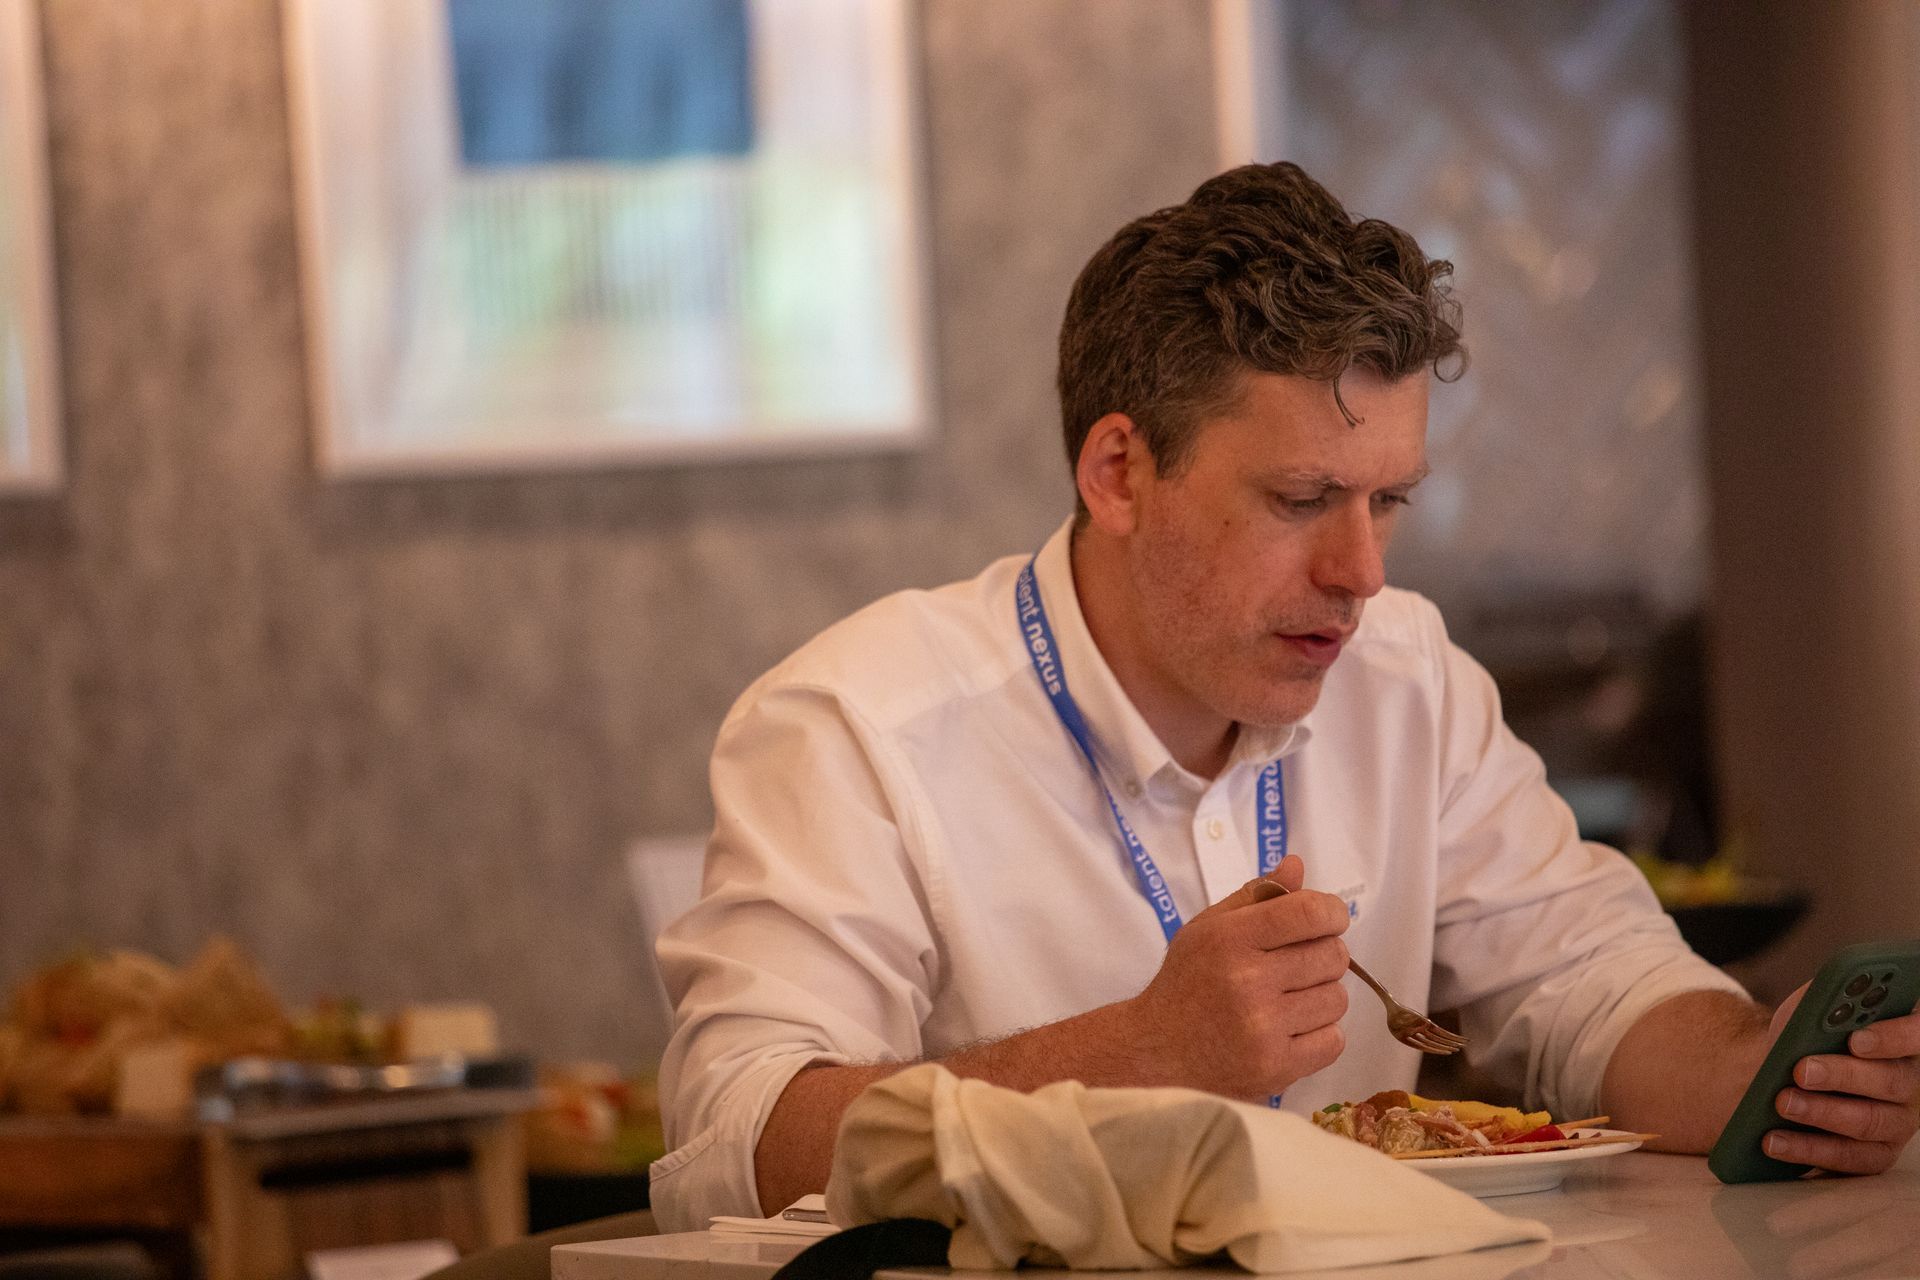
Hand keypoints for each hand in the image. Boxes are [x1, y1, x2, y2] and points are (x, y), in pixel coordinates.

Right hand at [1119, 855, 1350, 1098]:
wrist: (1156, 1052)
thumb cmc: (1186, 984)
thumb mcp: (1208, 929)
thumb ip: (1254, 896)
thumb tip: (1297, 866)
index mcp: (1229, 939)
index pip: (1309, 913)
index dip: (1332, 912)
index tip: (1328, 919)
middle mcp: (1247, 981)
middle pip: (1332, 955)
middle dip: (1324, 955)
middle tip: (1298, 964)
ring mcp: (1263, 1028)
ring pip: (1337, 999)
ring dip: (1321, 996)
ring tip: (1290, 1000)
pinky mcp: (1276, 1067)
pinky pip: (1334, 1041)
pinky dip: (1320, 1034)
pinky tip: (1291, 1029)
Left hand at [1765, 982, 1919, 1174]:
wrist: (1783, 1071)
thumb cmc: (1806, 1035)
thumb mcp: (1813, 1010)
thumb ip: (1826, 1000)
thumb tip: (1829, 1002)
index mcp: (1903, 1040)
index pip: (1917, 1035)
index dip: (1893, 1037)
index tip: (1856, 1038)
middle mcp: (1911, 1083)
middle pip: (1890, 1082)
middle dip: (1842, 1076)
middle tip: (1801, 1070)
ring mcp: (1898, 1123)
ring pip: (1868, 1122)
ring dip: (1821, 1113)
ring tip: (1781, 1103)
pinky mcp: (1875, 1155)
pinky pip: (1849, 1159)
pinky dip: (1808, 1149)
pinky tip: (1773, 1140)